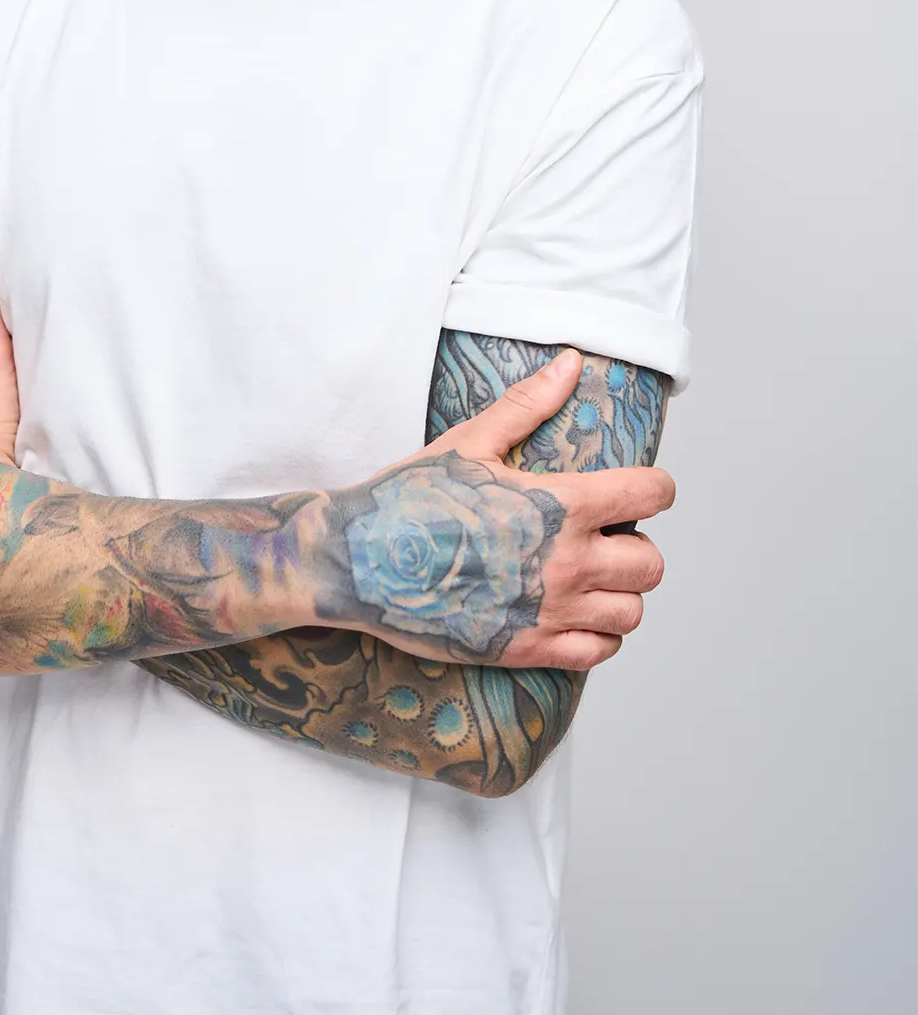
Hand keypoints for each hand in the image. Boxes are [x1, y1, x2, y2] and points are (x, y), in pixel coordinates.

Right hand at [324, 350, 674, 672]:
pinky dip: (599, 635)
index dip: (654, 488)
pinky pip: (598, 651)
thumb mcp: (469, 441)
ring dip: (620, 592)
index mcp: (558, 504)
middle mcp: (565, 562)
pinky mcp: (527, 649)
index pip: (650, 496)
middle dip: (635, 545)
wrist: (359, 561)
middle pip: (651, 564)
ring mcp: (549, 611)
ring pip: (632, 612)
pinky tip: (575, 614)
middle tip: (602, 536)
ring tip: (589, 576)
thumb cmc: (411, 496)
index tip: (639, 489)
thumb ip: (528, 404)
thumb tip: (572, 363)